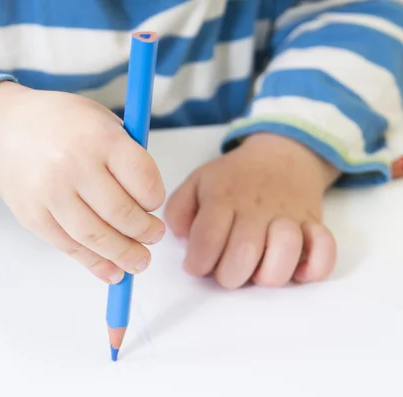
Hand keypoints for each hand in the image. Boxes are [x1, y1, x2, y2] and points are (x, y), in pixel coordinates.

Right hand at [0, 82, 165, 283]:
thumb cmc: (62, 125)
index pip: (143, 181)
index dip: (155, 200)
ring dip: (124, 255)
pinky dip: (94, 263)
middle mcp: (74, 165)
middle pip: (122, 214)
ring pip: (97, 237)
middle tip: (153, 236)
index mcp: (100, 138)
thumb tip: (149, 206)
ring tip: (139, 261)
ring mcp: (50, 193)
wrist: (4, 130)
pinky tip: (111, 270)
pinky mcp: (33, 216)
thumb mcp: (101, 121)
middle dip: (145, 233)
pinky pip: (69, 247)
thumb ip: (127, 157)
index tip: (154, 205)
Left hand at [164, 133, 339, 288]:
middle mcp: (257, 208)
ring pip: (285, 255)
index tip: (196, 266)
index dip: (198, 262)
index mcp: (223, 198)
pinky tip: (297, 268)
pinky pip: (325, 251)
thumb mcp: (197, 182)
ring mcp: (289, 216)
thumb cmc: (234, 178)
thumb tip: (181, 237)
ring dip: (268, 273)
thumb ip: (179, 209)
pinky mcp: (315, 224)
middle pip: (243, 254)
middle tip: (225, 271)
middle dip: (229, 275)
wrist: (282, 154)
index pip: (208, 238)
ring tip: (258, 269)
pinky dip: (315, 267)